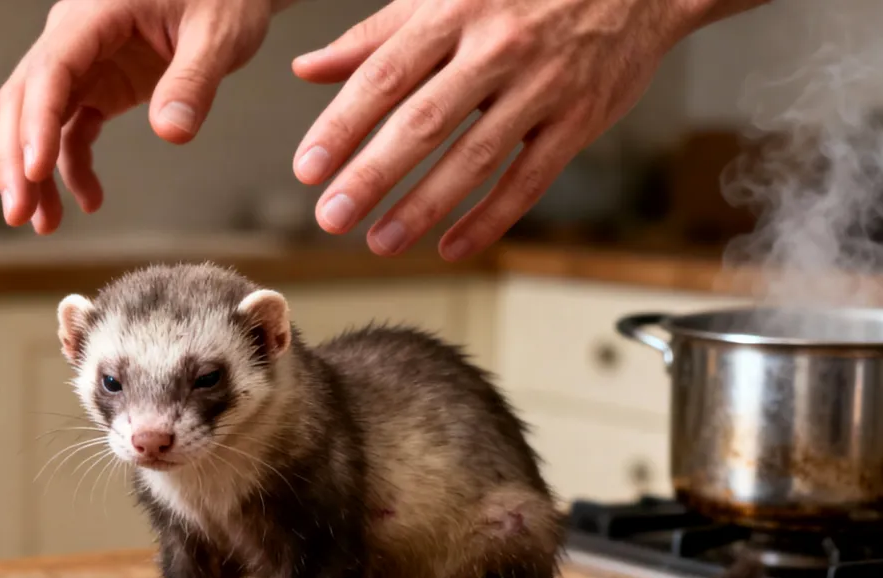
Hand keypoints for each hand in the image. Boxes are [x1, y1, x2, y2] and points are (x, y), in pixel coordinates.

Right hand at [0, 0, 282, 233]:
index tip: (34, 170)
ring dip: (35, 172)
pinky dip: (71, 166)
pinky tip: (88, 201)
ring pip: (39, 119)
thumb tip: (170, 133)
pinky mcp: (99, 85)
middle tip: (18, 214)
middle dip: (17, 158)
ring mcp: (84, 63)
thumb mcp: (220, 34)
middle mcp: (77, 36)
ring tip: (43, 224)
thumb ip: (194, 80)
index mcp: (97, 13)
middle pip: (25, 97)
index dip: (36, 121)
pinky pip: (71, 129)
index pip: (51, 69)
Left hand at [289, 0, 731, 259]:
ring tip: (380, 242)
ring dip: (424, 207)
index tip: (307, 168)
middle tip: (331, 217)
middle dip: (372, 175)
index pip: (384, 76)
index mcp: (454, 12)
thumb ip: (375, 36)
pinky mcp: (578, 121)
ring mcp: (542, 87)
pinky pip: (529, 180)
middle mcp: (497, 48)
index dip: (342, 126)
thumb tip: (308, 68)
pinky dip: (490, 219)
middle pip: (423, 122)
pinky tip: (452, 247)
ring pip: (475, 158)